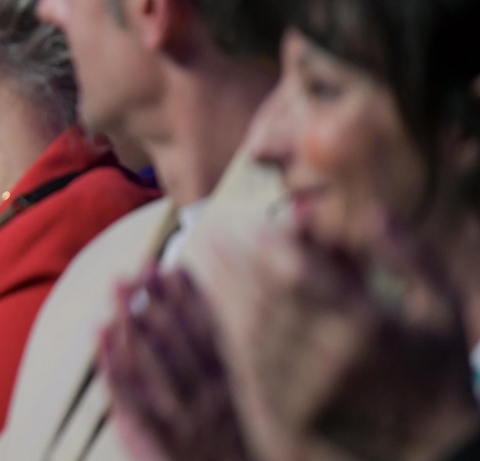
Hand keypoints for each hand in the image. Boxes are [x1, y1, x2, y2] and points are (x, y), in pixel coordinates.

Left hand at [101, 266, 248, 460]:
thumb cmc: (216, 454)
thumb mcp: (225, 410)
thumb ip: (212, 369)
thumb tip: (190, 318)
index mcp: (227, 391)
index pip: (209, 336)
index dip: (192, 301)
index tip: (177, 269)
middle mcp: (207, 401)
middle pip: (179, 341)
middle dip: (159, 300)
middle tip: (143, 265)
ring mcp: (181, 418)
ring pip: (153, 360)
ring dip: (134, 319)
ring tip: (118, 286)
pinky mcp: (152, 438)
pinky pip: (126, 394)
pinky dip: (111, 360)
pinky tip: (99, 330)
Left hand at [209, 217, 479, 460]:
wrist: (428, 455)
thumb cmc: (436, 375)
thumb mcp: (441, 312)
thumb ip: (409, 257)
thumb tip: (374, 211)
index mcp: (366, 330)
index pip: (297, 274)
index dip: (270, 245)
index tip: (254, 225)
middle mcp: (326, 360)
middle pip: (263, 295)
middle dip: (238, 259)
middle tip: (216, 231)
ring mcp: (299, 389)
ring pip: (245, 326)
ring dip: (223, 287)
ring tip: (206, 255)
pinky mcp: (281, 412)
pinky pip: (242, 361)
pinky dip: (224, 326)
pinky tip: (212, 302)